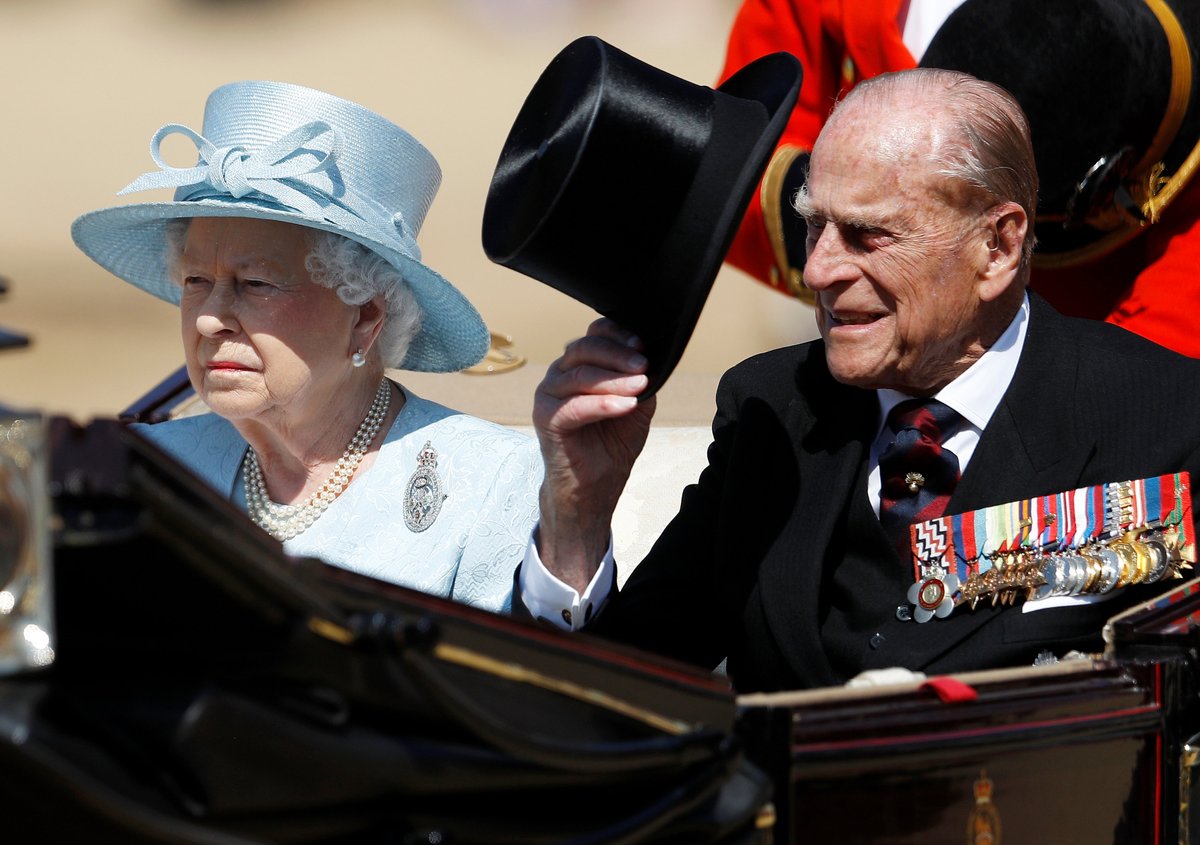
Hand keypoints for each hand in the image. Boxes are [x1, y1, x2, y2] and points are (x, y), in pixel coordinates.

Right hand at [533, 318, 656, 591]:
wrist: (593, 489)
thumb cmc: (610, 446)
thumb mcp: (635, 408)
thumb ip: (639, 383)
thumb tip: (653, 361)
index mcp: (579, 366)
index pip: (593, 335)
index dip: (617, 334)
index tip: (643, 344)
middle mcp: (559, 374)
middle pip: (584, 349)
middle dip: (618, 355)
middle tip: (644, 365)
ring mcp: (548, 395)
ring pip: (580, 375)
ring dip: (614, 379)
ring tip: (640, 386)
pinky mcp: (545, 418)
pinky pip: (574, 405)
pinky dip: (602, 403)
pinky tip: (626, 405)